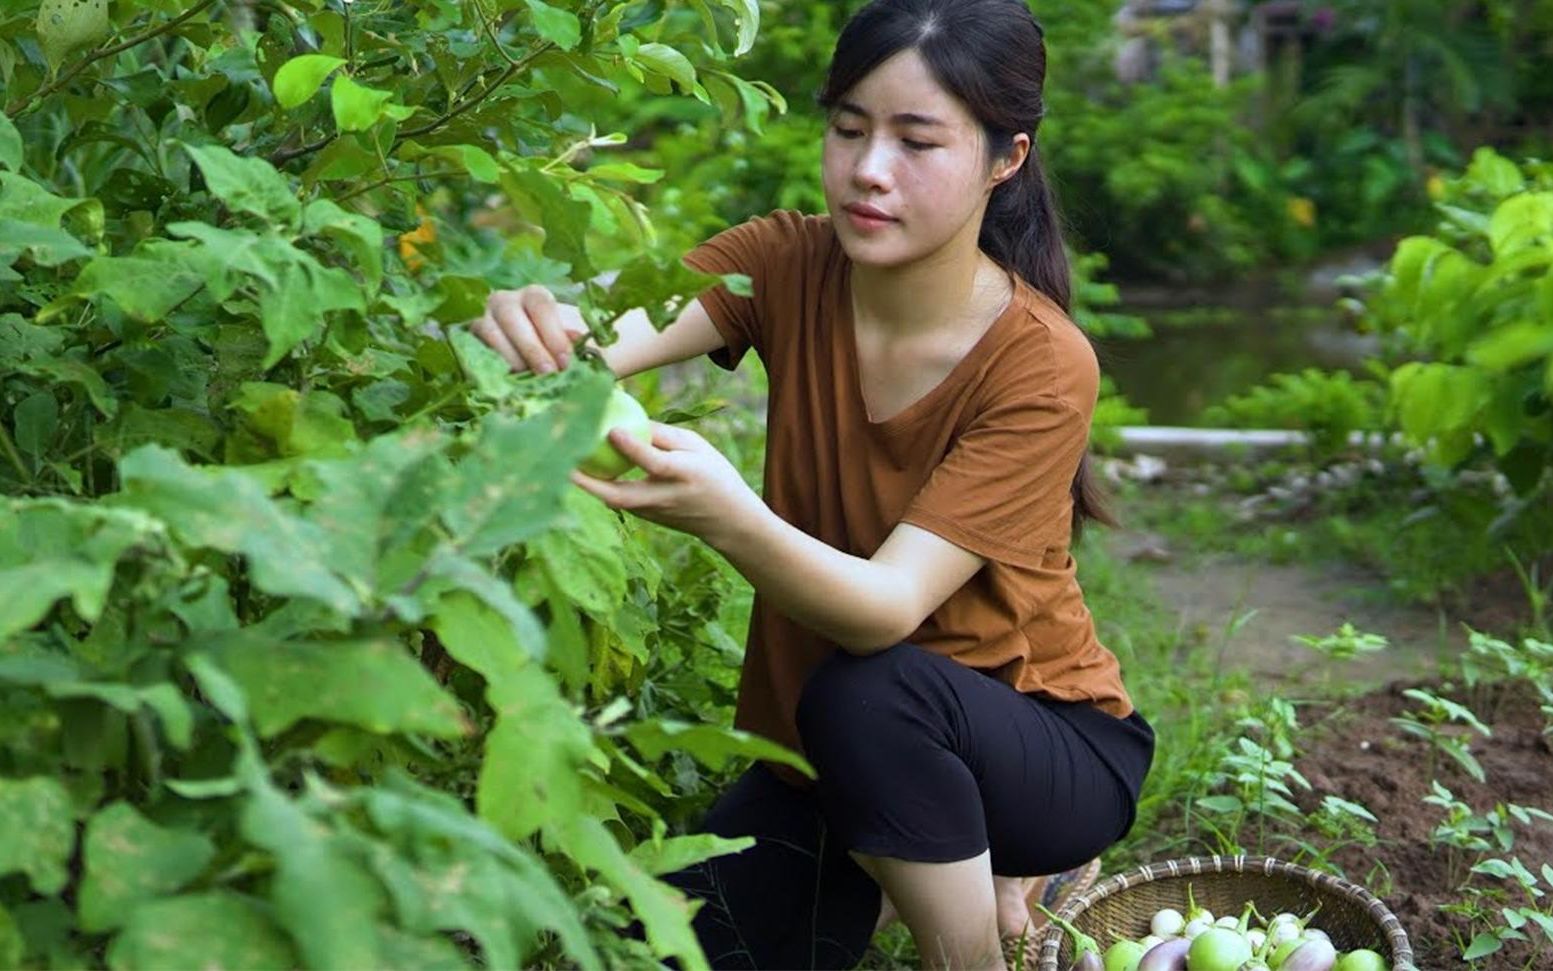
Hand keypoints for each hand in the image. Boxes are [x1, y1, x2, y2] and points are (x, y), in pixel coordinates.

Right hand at [467, 284, 584, 374]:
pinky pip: (476, 348)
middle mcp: (504, 300)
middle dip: (532, 348)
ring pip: (491, 333)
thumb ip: (568, 339)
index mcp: (533, 296)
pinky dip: (491, 365)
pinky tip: (507, 379)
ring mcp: (482, 317)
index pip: (541, 306)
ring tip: (527, 378)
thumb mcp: (559, 336)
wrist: (515, 346)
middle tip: (548, 373)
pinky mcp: (468, 337)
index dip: (554, 334)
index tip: (565, 361)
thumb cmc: (545, 340)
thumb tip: (578, 341)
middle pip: (513, 318)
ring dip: (511, 358)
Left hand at [569, 421, 762, 547]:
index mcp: (684, 474)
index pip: (654, 463)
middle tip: (563, 462)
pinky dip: (600, 486)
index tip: (612, 431)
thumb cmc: (712, 473)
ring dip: (588, 484)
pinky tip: (583, 469)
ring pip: (614, 499)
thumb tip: (625, 417)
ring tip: (564, 460)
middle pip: (621, 495)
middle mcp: (665, 497)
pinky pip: (619, 499)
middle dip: (589, 483)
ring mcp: (654, 513)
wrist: (727, 520)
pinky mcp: (646, 519)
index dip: (632, 449)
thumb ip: (662, 435)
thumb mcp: (696, 446)